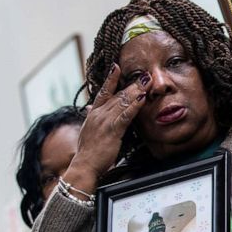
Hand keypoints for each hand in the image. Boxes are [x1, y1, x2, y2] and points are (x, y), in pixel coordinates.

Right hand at [65, 64, 150, 192]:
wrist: (84, 165)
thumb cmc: (88, 151)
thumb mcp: (87, 131)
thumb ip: (90, 118)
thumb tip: (88, 108)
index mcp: (93, 114)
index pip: (103, 92)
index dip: (111, 79)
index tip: (117, 67)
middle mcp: (98, 114)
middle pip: (117, 95)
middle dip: (131, 84)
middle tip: (144, 74)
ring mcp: (105, 121)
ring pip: (122, 102)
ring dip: (135, 91)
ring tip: (146, 81)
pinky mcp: (112, 130)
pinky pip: (125, 115)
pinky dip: (134, 106)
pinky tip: (142, 98)